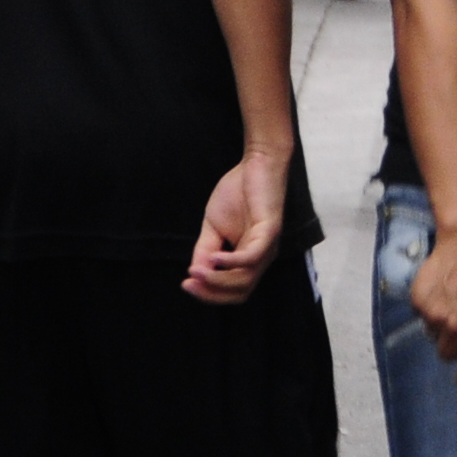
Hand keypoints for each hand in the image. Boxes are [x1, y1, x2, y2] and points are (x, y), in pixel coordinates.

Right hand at [184, 145, 291, 305]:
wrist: (257, 163)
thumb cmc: (237, 193)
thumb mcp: (213, 226)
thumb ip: (205, 250)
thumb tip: (194, 273)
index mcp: (249, 259)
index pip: (233, 291)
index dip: (210, 294)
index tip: (186, 285)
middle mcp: (262, 258)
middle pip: (240, 292)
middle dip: (212, 293)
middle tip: (189, 283)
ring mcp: (267, 246)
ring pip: (246, 279)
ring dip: (218, 280)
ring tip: (197, 272)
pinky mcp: (270, 230)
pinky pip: (253, 255)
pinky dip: (232, 262)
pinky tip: (214, 258)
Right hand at [410, 214, 456, 382]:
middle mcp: (456, 327)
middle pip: (446, 355)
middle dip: (453, 345)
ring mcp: (435, 315)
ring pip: (432, 336)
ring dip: (440, 326)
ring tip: (452, 302)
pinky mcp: (419, 301)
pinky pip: (422, 317)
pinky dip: (430, 308)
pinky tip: (442, 291)